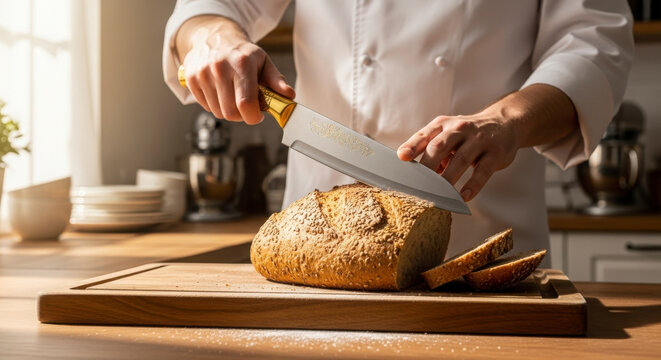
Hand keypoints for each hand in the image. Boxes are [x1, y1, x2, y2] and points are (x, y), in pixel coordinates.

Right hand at [176, 16, 294, 123]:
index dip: (253, 116)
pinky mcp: (191, 79)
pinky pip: (206, 107)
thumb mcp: (264, 62)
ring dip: (228, 111)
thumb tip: (289, 96)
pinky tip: (220, 92)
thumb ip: (277, 81)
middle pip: (230, 112)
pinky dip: (215, 105)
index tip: (257, 115)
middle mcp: (220, 67)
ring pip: (218, 112)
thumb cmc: (243, 54)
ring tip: (233, 96)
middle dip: (242, 115)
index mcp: (242, 63)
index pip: (246, 103)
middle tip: (246, 106)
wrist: (215, 37)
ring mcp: (203, 73)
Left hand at [397, 84, 577, 201]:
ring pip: (460, 159)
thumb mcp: (448, 135)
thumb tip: (419, 176)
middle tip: (418, 186)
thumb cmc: (468, 135)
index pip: (424, 135)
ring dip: (447, 179)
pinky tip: (463, 197)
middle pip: (439, 147)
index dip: (412, 146)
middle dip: (427, 167)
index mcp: (443, 125)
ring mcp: (479, 140)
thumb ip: (433, 153)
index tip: (402, 157)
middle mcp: (459, 129)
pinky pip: (482, 171)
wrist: (505, 123)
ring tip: (438, 196)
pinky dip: (472, 186)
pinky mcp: (495, 153)